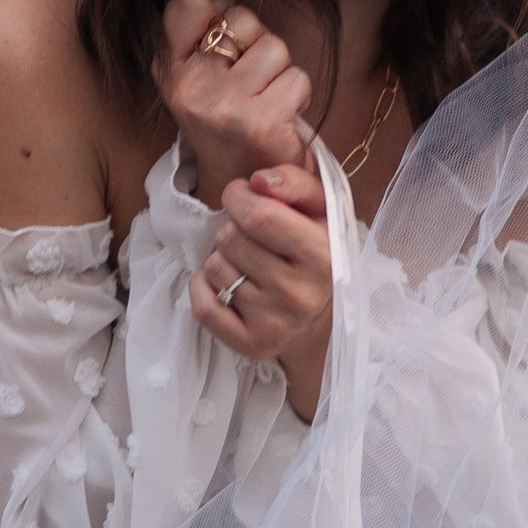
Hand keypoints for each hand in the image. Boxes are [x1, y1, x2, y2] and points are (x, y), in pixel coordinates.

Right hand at [155, 0, 309, 209]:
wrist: (247, 191)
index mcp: (171, 70)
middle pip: (242, 20)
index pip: (189, 3)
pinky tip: (281, 117)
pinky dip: (298, 96)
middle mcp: (191, 86)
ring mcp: (225, 104)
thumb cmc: (229, 126)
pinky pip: (296, 78)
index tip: (226, 32)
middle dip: (258, 44)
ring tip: (266, 100)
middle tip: (250, 81)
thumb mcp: (195, 81)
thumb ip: (194, 36)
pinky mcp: (261, 121)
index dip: (218, 6)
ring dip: (281, 73)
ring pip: (275, 48)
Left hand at [190, 159, 332, 416]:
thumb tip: (259, 181)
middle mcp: (301, 296)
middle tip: (250, 236)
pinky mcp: (252, 346)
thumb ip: (293, 182)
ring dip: (221, 257)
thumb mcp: (317, 206)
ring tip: (246, 262)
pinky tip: (225, 284)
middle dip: (232, 226)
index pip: (258, 216)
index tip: (242, 196)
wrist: (318, 309)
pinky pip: (203, 307)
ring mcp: (276, 325)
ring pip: (214, 267)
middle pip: (230, 238)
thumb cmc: (312, 245)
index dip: (239, 196)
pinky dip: (203, 288)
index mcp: (324, 256)